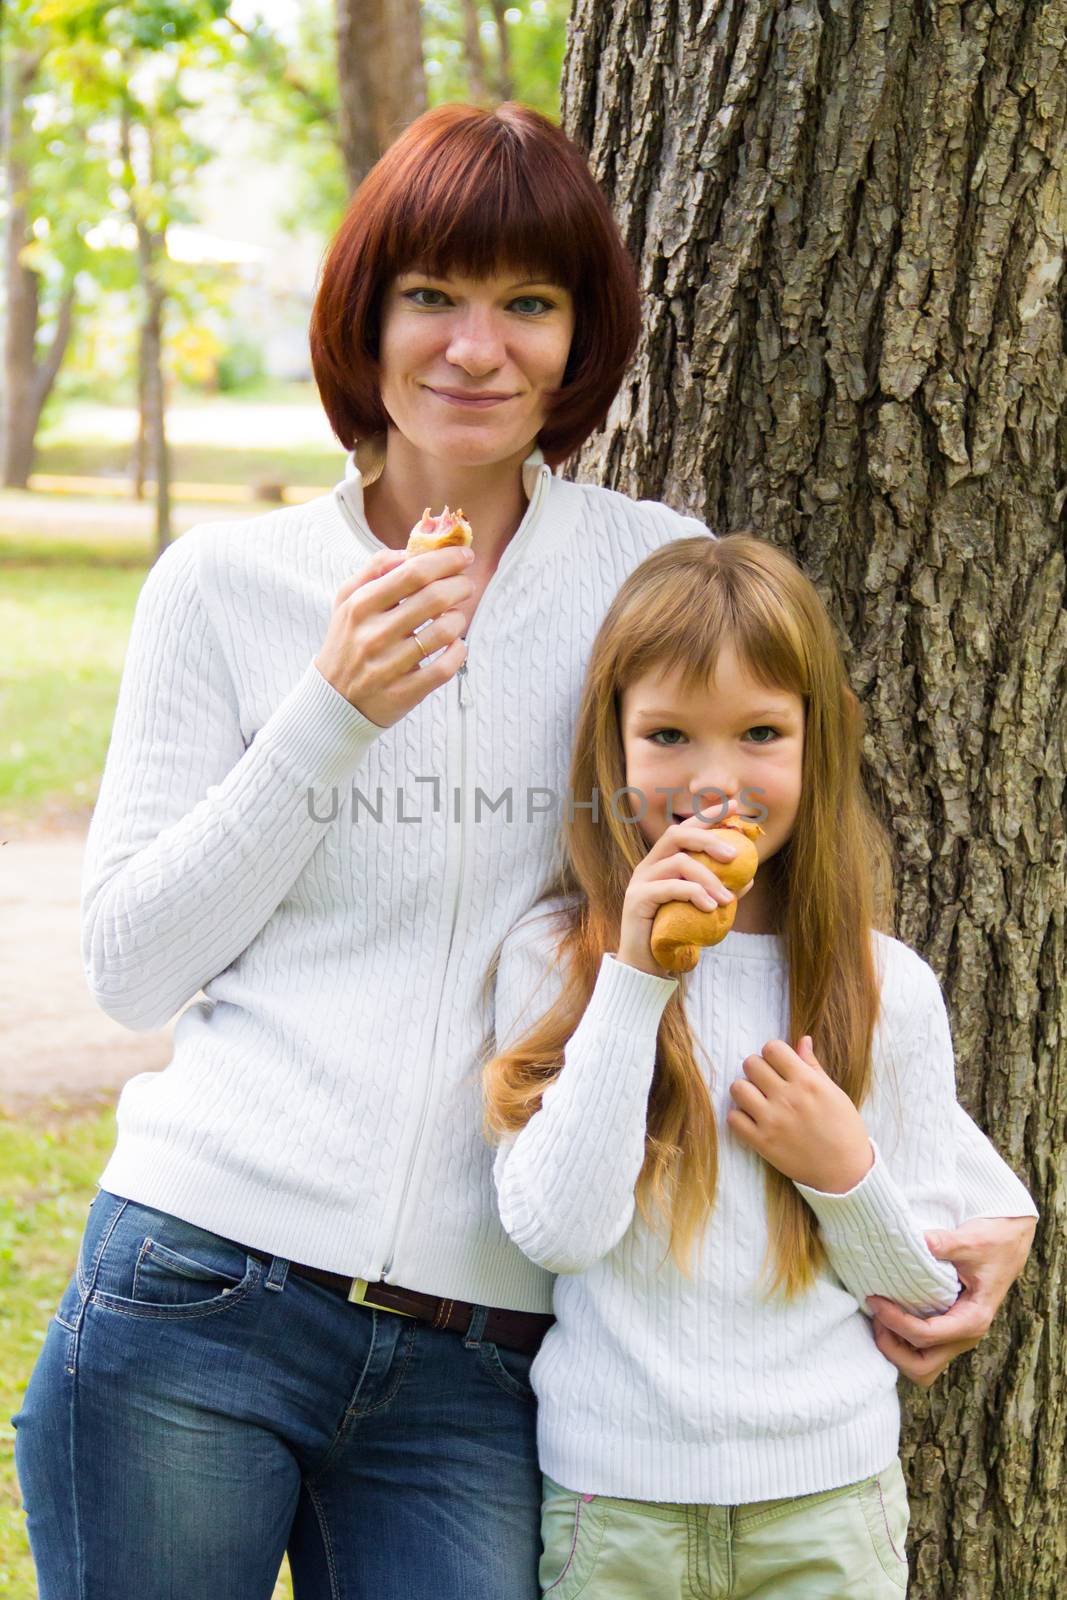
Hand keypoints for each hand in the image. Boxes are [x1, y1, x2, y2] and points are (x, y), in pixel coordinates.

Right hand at [314, 545, 474, 726]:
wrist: (333, 700)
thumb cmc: (347, 641)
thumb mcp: (347, 601)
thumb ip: (374, 569)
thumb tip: (408, 552)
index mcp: (361, 606)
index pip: (413, 573)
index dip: (446, 560)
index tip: (464, 555)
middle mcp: (374, 634)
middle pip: (434, 598)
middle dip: (460, 586)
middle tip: (466, 585)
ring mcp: (389, 666)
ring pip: (445, 632)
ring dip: (459, 618)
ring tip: (455, 616)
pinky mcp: (404, 693)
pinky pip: (445, 667)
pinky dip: (459, 651)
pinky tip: (455, 645)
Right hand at [617, 818, 752, 976]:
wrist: (646, 965)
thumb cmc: (673, 934)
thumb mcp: (701, 910)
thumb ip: (719, 892)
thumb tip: (750, 879)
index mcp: (662, 861)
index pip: (684, 828)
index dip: (708, 815)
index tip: (734, 807)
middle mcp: (649, 865)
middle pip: (677, 834)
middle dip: (709, 838)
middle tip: (734, 856)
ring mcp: (640, 880)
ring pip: (678, 862)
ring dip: (708, 878)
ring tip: (727, 899)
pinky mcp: (637, 899)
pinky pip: (669, 888)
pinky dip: (694, 894)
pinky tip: (711, 908)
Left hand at [726, 1036, 872, 1191]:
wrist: (846, 1171)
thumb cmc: (844, 1129)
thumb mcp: (834, 1093)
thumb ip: (813, 1066)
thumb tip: (802, 1040)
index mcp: (807, 1082)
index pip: (772, 1048)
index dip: (773, 1053)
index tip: (779, 1065)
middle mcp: (788, 1098)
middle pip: (750, 1064)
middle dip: (757, 1069)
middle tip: (767, 1083)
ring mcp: (773, 1120)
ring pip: (737, 1088)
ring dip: (745, 1091)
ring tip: (757, 1100)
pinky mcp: (762, 1143)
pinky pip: (733, 1119)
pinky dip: (740, 1118)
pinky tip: (753, 1120)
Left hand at [866, 1215, 1035, 1387]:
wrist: (1010, 1242)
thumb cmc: (993, 1242)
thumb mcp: (971, 1240)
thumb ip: (944, 1242)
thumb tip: (919, 1242)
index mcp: (973, 1319)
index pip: (926, 1336)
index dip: (896, 1322)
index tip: (876, 1300)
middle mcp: (965, 1335)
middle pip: (922, 1368)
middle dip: (893, 1349)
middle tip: (876, 1316)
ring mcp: (956, 1335)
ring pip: (921, 1365)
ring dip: (896, 1349)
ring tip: (881, 1317)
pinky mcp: (949, 1328)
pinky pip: (922, 1349)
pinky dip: (901, 1340)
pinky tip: (890, 1312)